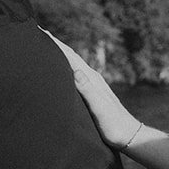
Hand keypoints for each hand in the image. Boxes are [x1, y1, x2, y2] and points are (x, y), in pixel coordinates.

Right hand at [43, 31, 140, 150]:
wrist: (129, 136)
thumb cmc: (113, 125)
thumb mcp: (99, 108)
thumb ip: (88, 90)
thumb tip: (77, 70)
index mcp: (92, 79)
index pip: (70, 57)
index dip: (55, 44)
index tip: (41, 32)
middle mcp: (92, 78)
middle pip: (71, 56)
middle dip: (55, 44)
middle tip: (39, 32)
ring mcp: (93, 85)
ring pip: (72, 64)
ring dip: (60, 53)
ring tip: (46, 45)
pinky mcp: (92, 93)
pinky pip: (75, 74)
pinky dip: (66, 66)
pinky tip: (62, 68)